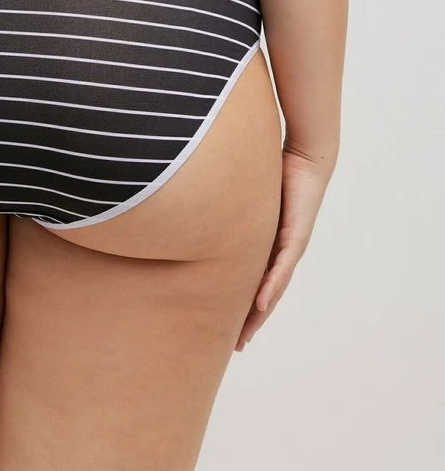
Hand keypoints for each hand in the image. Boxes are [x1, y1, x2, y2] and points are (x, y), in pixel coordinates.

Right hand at [235, 144, 334, 350]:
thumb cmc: (274, 168)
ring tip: (245, 336)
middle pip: (264, 294)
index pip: (253, 281)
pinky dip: (271, 287)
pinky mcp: (296, 236)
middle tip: (235, 346)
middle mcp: (280, 251)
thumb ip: (225, 204)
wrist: (307, 157)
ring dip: (259, 314)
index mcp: (267, 244)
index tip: (226, 326)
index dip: (241, 305)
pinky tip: (260, 304)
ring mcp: (289, 247)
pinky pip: (281, 267)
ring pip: (274, 289)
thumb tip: (197, 202)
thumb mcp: (243, 193)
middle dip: (251, 321)